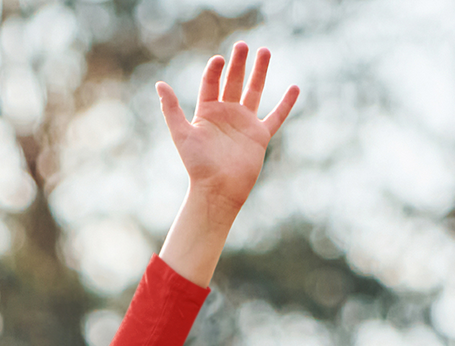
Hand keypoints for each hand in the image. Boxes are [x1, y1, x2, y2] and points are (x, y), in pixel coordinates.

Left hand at [157, 44, 297, 214]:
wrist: (217, 191)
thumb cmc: (198, 166)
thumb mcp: (182, 134)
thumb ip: (172, 109)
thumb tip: (160, 84)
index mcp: (207, 112)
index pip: (211, 83)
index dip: (214, 70)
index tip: (218, 60)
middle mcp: (226, 114)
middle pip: (234, 81)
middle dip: (238, 63)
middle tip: (243, 45)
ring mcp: (244, 123)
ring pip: (254, 91)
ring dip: (259, 72)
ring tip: (264, 51)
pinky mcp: (259, 136)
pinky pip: (276, 117)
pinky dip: (286, 104)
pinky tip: (295, 88)